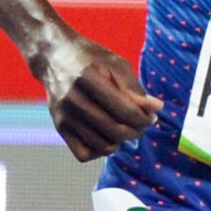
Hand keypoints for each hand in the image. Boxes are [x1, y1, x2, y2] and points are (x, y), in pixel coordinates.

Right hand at [35, 35, 163, 161]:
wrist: (54, 57)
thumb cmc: (90, 58)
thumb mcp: (115, 64)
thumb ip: (134, 88)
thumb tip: (156, 108)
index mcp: (90, 78)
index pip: (124, 110)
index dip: (144, 118)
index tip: (152, 116)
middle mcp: (74, 100)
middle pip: (114, 130)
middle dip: (136, 131)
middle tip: (142, 124)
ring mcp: (65, 116)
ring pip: (101, 146)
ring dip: (121, 142)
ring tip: (126, 129)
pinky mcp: (59, 127)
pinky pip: (84, 154)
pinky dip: (100, 151)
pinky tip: (107, 136)